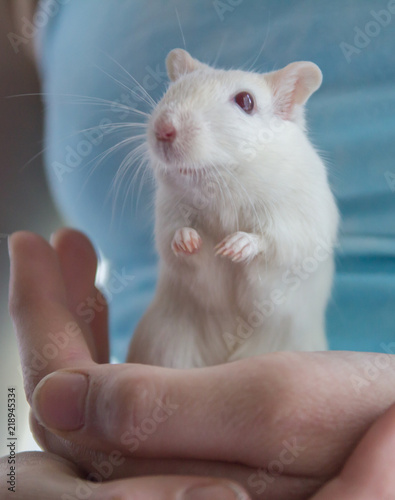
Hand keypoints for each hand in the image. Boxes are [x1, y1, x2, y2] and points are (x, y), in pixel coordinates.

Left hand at [8, 229, 394, 498]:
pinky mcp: (186, 448)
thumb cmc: (363, 422)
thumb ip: (159, 414)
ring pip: (91, 392)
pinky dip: (108, 340)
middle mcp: (150, 485)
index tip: (34, 244)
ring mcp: (165, 470)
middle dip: (55, 308)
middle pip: (66, 395)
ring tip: (80, 259)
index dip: (39, 317)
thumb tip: (54, 397)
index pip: (61, 400)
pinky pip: (124, 396)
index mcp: (156, 485)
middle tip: (58, 243)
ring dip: (80, 318)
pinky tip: (106, 302)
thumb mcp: (272, 406)